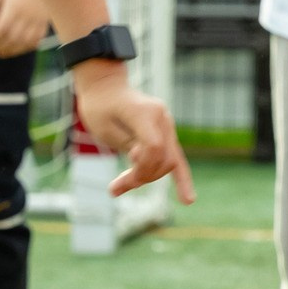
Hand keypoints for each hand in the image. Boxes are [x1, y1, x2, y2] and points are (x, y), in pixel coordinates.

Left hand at [0, 0, 49, 57]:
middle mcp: (27, 16)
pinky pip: (37, 40)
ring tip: (1, 51)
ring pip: (25, 43)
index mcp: (14, 7)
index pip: (1, 31)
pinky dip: (26, 47)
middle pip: (12, 39)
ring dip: (12, 51)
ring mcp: (38, 20)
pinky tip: (18, 47)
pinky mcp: (45, 22)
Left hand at [74, 69, 194, 204]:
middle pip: (164, 158)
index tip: (120, 181)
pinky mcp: (166, 133)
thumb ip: (125, 144)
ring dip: (148, 177)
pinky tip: (188, 201)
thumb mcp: (104, 127)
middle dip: (143, 176)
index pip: (153, 148)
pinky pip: (177, 159)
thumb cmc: (100, 107)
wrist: (105, 88)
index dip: (141, 168)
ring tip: (120, 186)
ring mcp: (166, 124)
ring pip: (169, 162)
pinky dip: (182, 179)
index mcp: (145, 112)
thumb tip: (141, 161)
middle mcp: (162, 117)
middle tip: (116, 186)